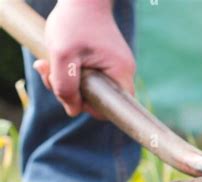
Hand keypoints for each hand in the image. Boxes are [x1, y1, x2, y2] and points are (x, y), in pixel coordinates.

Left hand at [33, 0, 135, 117]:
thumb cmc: (73, 21)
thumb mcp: (62, 55)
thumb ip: (65, 87)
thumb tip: (72, 110)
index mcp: (121, 74)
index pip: (110, 108)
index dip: (88, 107)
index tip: (70, 92)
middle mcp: (123, 72)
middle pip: (98, 99)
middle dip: (71, 92)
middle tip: (49, 74)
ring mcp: (114, 66)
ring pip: (89, 88)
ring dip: (66, 81)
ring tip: (47, 63)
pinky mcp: (104, 60)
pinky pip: (88, 76)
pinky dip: (70, 72)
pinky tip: (57, 60)